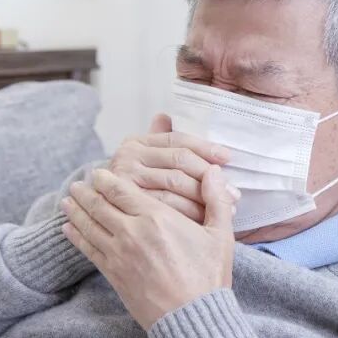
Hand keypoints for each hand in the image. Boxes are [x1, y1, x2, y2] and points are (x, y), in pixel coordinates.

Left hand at [60, 166, 236, 329]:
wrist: (192, 319)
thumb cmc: (208, 277)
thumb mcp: (221, 235)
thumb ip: (216, 199)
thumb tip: (214, 171)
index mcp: (157, 217)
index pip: (121, 190)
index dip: (106, 179)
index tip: (98, 172)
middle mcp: (132, 232)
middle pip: (100, 205)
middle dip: (86, 192)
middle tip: (76, 184)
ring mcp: (119, 254)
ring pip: (89, 225)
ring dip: (75, 211)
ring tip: (66, 201)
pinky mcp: (113, 274)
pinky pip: (88, 250)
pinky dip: (75, 236)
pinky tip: (68, 229)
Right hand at [108, 114, 237, 222]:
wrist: (104, 214)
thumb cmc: (135, 187)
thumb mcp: (147, 160)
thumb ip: (160, 141)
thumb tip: (165, 116)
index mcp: (137, 142)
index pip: (177, 140)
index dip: (205, 148)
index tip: (227, 158)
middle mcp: (128, 156)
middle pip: (179, 162)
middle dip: (210, 177)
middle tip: (234, 193)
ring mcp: (125, 179)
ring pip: (174, 184)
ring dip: (204, 197)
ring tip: (227, 209)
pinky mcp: (127, 204)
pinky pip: (165, 207)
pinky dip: (189, 214)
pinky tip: (206, 221)